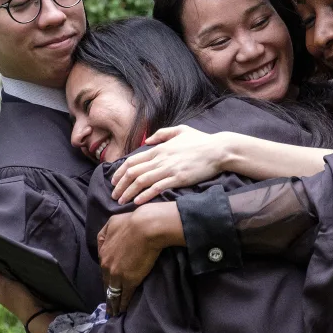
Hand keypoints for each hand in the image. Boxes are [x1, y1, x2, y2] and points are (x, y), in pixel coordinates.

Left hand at [0, 265, 40, 325]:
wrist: (35, 311)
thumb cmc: (17, 298)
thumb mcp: (3, 284)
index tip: (2, 259)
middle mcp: (4, 293)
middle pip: (4, 278)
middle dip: (8, 271)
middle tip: (13, 262)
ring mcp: (15, 295)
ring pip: (14, 281)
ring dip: (17, 274)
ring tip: (21, 267)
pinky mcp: (25, 295)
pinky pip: (22, 284)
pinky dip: (24, 279)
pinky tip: (28, 275)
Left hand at [97, 202, 181, 314]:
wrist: (146, 228)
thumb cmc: (132, 222)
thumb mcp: (112, 223)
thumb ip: (106, 234)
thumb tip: (104, 242)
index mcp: (103, 252)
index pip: (103, 268)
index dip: (106, 276)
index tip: (108, 283)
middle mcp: (107, 265)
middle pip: (106, 282)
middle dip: (108, 292)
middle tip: (109, 303)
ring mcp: (117, 274)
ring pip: (113, 292)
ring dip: (113, 303)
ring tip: (113, 312)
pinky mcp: (130, 281)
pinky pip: (125, 295)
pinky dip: (123, 304)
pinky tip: (122, 310)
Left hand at [111, 126, 229, 204]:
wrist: (218, 150)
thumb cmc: (201, 140)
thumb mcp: (180, 130)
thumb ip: (162, 134)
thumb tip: (148, 141)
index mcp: (159, 149)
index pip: (132, 161)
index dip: (120, 172)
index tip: (114, 181)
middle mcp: (161, 159)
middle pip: (133, 173)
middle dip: (120, 185)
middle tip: (114, 195)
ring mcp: (169, 169)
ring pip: (141, 181)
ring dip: (129, 192)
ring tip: (121, 201)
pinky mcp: (178, 179)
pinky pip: (157, 188)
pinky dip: (145, 195)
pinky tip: (137, 202)